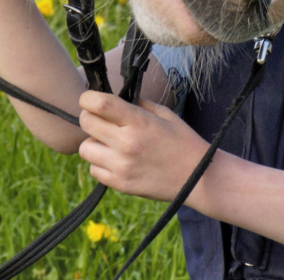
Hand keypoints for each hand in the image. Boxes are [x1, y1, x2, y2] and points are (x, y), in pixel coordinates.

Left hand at [77, 90, 209, 201]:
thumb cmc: (182, 141)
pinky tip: (115, 159)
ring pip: (85, 149)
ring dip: (93, 142)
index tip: (90, 98)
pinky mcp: (121, 185)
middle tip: (101, 119)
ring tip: (109, 142)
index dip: (88, 98)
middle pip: (86, 123)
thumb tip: (115, 98)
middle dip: (89, 116)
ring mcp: (122, 167)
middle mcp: (126, 144)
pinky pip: (94, 170)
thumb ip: (137, 104)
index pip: (99, 104)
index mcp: (138, 122)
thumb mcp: (163, 114)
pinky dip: (99, 163)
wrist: (199, 178)